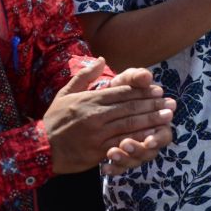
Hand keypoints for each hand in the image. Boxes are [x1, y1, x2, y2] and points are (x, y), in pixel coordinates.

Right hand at [43, 57, 176, 174]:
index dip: (142, 91)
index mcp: (90, 100)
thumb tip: (101, 59)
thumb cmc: (54, 119)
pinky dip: (139, 139)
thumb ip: (85, 76)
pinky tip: (152, 136)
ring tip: (166, 116)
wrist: (40, 148)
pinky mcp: (98, 151)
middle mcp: (95, 115)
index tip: (157, 89)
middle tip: (170, 102)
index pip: (121, 93)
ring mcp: (97, 134)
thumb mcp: (65, 93)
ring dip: (151, 120)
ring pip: (129, 125)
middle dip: (152, 105)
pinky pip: (122, 143)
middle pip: (130, 108)